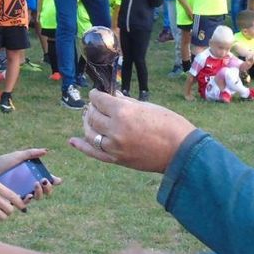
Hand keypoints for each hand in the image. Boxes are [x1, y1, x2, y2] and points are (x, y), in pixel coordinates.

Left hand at [0, 148, 61, 202]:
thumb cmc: (3, 163)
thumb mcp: (18, 156)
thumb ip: (31, 153)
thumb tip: (46, 151)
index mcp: (33, 175)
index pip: (48, 180)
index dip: (54, 181)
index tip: (56, 179)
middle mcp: (30, 185)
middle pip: (45, 191)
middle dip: (48, 188)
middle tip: (44, 181)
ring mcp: (23, 192)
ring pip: (37, 198)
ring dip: (40, 193)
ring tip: (36, 184)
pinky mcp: (14, 199)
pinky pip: (24, 203)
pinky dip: (29, 200)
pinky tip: (29, 195)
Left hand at [72, 90, 195, 171]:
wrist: (181, 151)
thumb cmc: (169, 124)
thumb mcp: (148, 107)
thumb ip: (127, 103)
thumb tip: (114, 96)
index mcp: (123, 112)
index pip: (99, 100)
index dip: (96, 95)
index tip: (96, 93)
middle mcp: (115, 129)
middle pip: (93, 116)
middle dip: (92, 108)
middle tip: (95, 105)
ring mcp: (114, 146)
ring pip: (90, 133)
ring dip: (87, 124)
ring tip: (89, 118)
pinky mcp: (116, 159)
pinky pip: (93, 152)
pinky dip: (81, 146)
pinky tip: (73, 141)